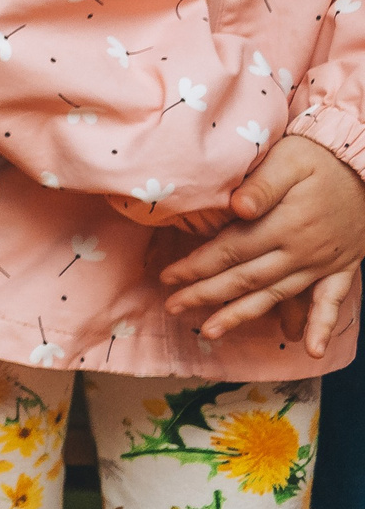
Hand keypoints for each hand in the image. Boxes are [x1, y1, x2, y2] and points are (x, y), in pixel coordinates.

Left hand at [160, 133, 364, 353]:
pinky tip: (310, 349)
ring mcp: (321, 263)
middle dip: (205, 294)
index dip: (197, 266)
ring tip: (211, 332)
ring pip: (276, 296)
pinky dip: (321, 325)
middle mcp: (301, 251)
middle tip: (172, 307)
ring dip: (242, 316)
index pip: (230, 252)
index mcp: (284, 225)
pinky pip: (331, 302)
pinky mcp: (340, 268)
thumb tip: (237, 207)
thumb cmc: (319, 159)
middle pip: (245, 279)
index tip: (168, 277)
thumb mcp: (288, 160)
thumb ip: (262, 185)